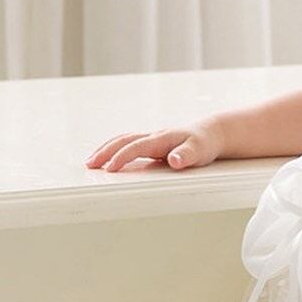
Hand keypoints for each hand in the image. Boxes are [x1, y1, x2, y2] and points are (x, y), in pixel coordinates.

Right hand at [84, 116, 223, 171]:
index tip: (108, 168)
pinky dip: (116, 149)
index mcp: (163, 138)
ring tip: (91, 162)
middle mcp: (155, 136)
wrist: (212, 133)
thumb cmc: (205, 143)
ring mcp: (153, 139)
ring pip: (125, 140)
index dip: (122, 157)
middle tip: (89, 164)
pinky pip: (130, 144)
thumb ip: (187, 155)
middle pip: (125, 140)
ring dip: (107, 149)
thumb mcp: (200, 151)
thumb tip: (175, 160)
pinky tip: (109, 158)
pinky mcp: (153, 144)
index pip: (137, 146)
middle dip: (105, 151)